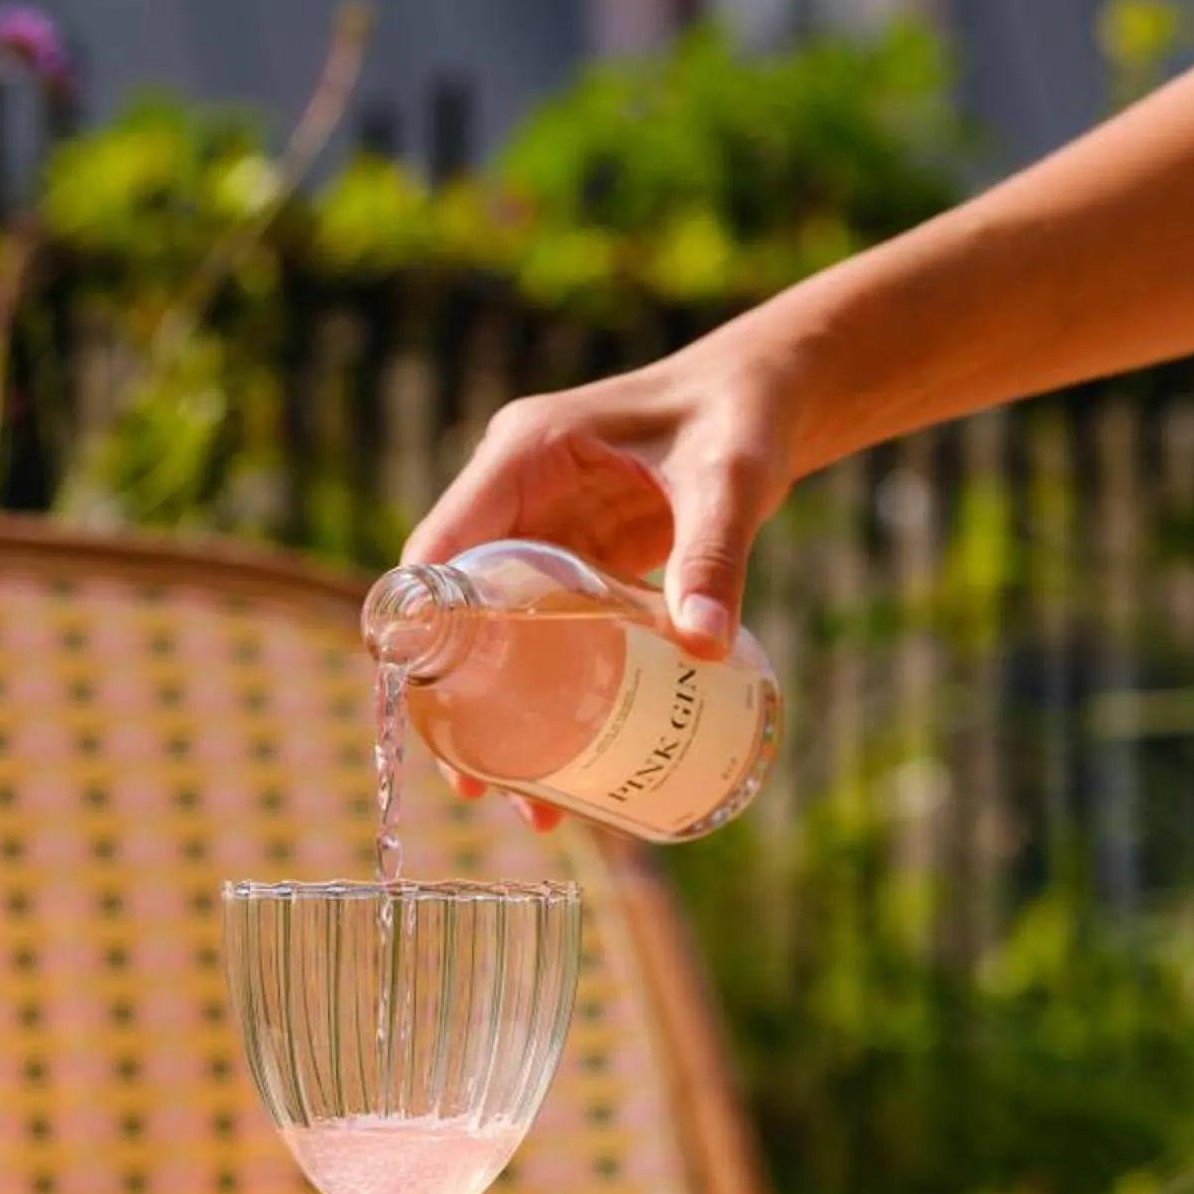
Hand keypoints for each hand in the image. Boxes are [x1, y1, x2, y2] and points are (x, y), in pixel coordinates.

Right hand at [400, 324, 805, 825]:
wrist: (774, 395)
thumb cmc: (742, 416)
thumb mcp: (728, 482)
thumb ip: (713, 557)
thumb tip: (706, 650)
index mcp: (523, 454)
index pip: (441, 546)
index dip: (420, 624)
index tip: (423, 709)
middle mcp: (518, 490)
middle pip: (459, 602)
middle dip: (459, 695)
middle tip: (476, 784)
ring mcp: (547, 524)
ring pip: (498, 626)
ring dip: (502, 705)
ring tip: (525, 798)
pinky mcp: (582, 553)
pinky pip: (548, 628)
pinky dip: (550, 687)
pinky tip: (571, 753)